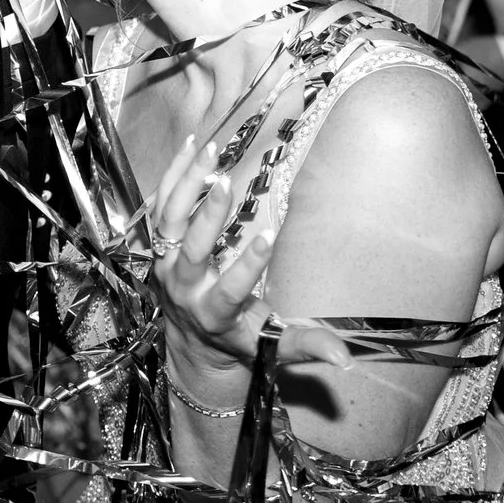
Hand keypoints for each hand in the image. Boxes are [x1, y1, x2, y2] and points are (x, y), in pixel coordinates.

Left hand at [148, 133, 351, 383]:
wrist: (191, 342)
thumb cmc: (238, 341)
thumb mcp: (271, 348)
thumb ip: (306, 346)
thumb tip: (345, 358)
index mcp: (213, 314)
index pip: (228, 291)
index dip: (246, 267)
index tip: (268, 237)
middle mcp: (183, 288)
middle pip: (189, 250)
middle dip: (206, 216)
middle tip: (226, 181)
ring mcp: (165, 264)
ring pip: (168, 221)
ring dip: (185, 184)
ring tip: (209, 149)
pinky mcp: (158, 245)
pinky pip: (160, 205)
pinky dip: (173, 174)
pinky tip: (192, 145)